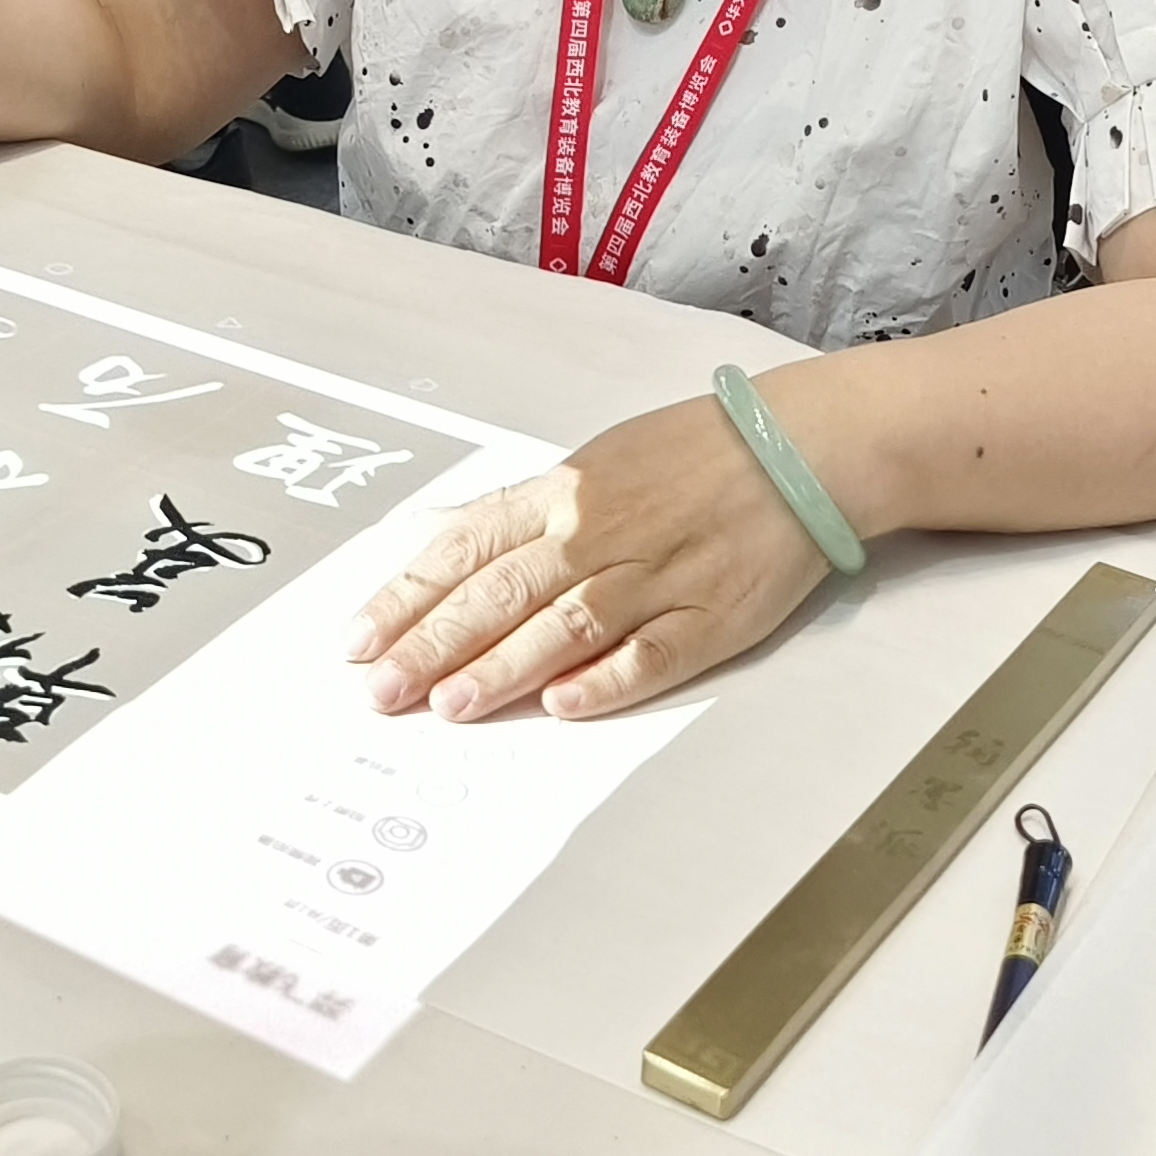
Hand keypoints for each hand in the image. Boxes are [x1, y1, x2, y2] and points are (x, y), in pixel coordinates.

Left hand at [349, 396, 831, 720]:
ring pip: (564, 625)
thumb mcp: (591, 462)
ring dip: (503, 668)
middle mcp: (597, 532)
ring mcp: (654, 574)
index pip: (465, 550)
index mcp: (562, 493)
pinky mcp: (709, 614)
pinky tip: (563, 704)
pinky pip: (651, 652)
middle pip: (501, 593)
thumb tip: (442, 539)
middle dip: (434, 645)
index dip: (407, 598)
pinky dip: (606, 679)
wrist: (796, 449)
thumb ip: (518, 511)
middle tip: (383, 691)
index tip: (359, 641)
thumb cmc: (691, 455)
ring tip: (451, 706)